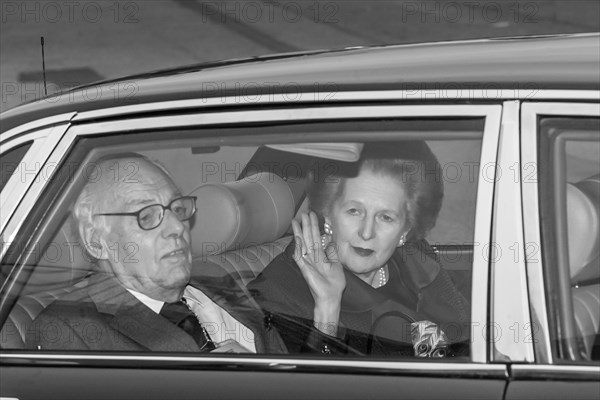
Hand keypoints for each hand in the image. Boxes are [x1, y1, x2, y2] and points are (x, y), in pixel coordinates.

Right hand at [292, 212, 345, 335]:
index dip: (315, 227)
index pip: (316, 238)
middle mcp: (312, 257)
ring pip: (303, 244)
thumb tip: (330, 240)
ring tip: (298, 220)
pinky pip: (300, 257)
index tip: (315, 215)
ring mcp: (307, 262)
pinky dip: (298, 247)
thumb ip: (332, 252)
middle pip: (308, 238)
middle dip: (307, 225)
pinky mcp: (305, 269)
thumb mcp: (336, 264)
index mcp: (320, 256)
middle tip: (305, 212)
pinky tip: (296, 238)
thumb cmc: (334, 284)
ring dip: (300, 232)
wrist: (331, 297)